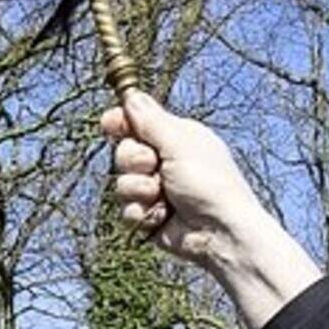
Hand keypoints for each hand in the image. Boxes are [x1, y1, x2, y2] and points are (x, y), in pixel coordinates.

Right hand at [99, 93, 322, 328]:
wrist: (220, 233)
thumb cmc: (209, 184)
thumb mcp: (180, 144)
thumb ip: (151, 121)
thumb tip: (131, 95)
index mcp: (176, 137)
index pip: (139, 123)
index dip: (121, 122)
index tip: (108, 124)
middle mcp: (165, 162)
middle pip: (124, 151)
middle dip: (134, 160)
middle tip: (154, 166)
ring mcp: (157, 190)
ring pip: (122, 183)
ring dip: (139, 189)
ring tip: (163, 197)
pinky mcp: (150, 216)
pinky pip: (127, 210)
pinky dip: (141, 213)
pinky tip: (161, 217)